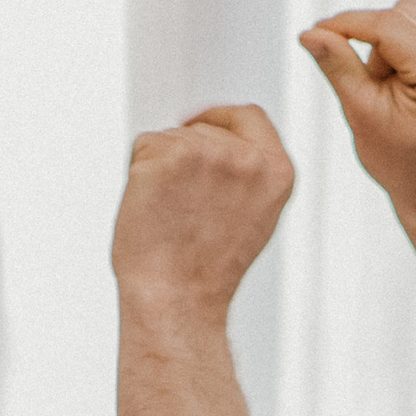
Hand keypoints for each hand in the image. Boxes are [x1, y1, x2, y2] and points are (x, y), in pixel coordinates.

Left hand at [111, 104, 294, 322]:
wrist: (178, 298)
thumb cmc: (207, 272)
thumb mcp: (252, 218)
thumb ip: (246, 175)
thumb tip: (217, 147)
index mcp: (276, 171)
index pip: (250, 116)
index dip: (222, 118)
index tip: (200, 123)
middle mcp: (246, 158)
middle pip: (204, 128)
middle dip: (186, 155)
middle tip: (182, 206)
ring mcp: (207, 153)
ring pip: (170, 137)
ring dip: (161, 167)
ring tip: (170, 215)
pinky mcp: (167, 155)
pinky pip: (143, 148)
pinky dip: (138, 174)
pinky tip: (152, 208)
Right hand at [299, 0, 415, 232]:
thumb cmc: (406, 163)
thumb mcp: (363, 116)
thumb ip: (338, 67)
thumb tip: (310, 33)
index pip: (388, 25)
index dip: (347, 24)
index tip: (315, 33)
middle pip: (401, 12)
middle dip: (376, 42)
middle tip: (376, 87)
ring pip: (414, 8)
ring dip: (392, 39)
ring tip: (395, 84)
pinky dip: (409, 37)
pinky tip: (409, 74)